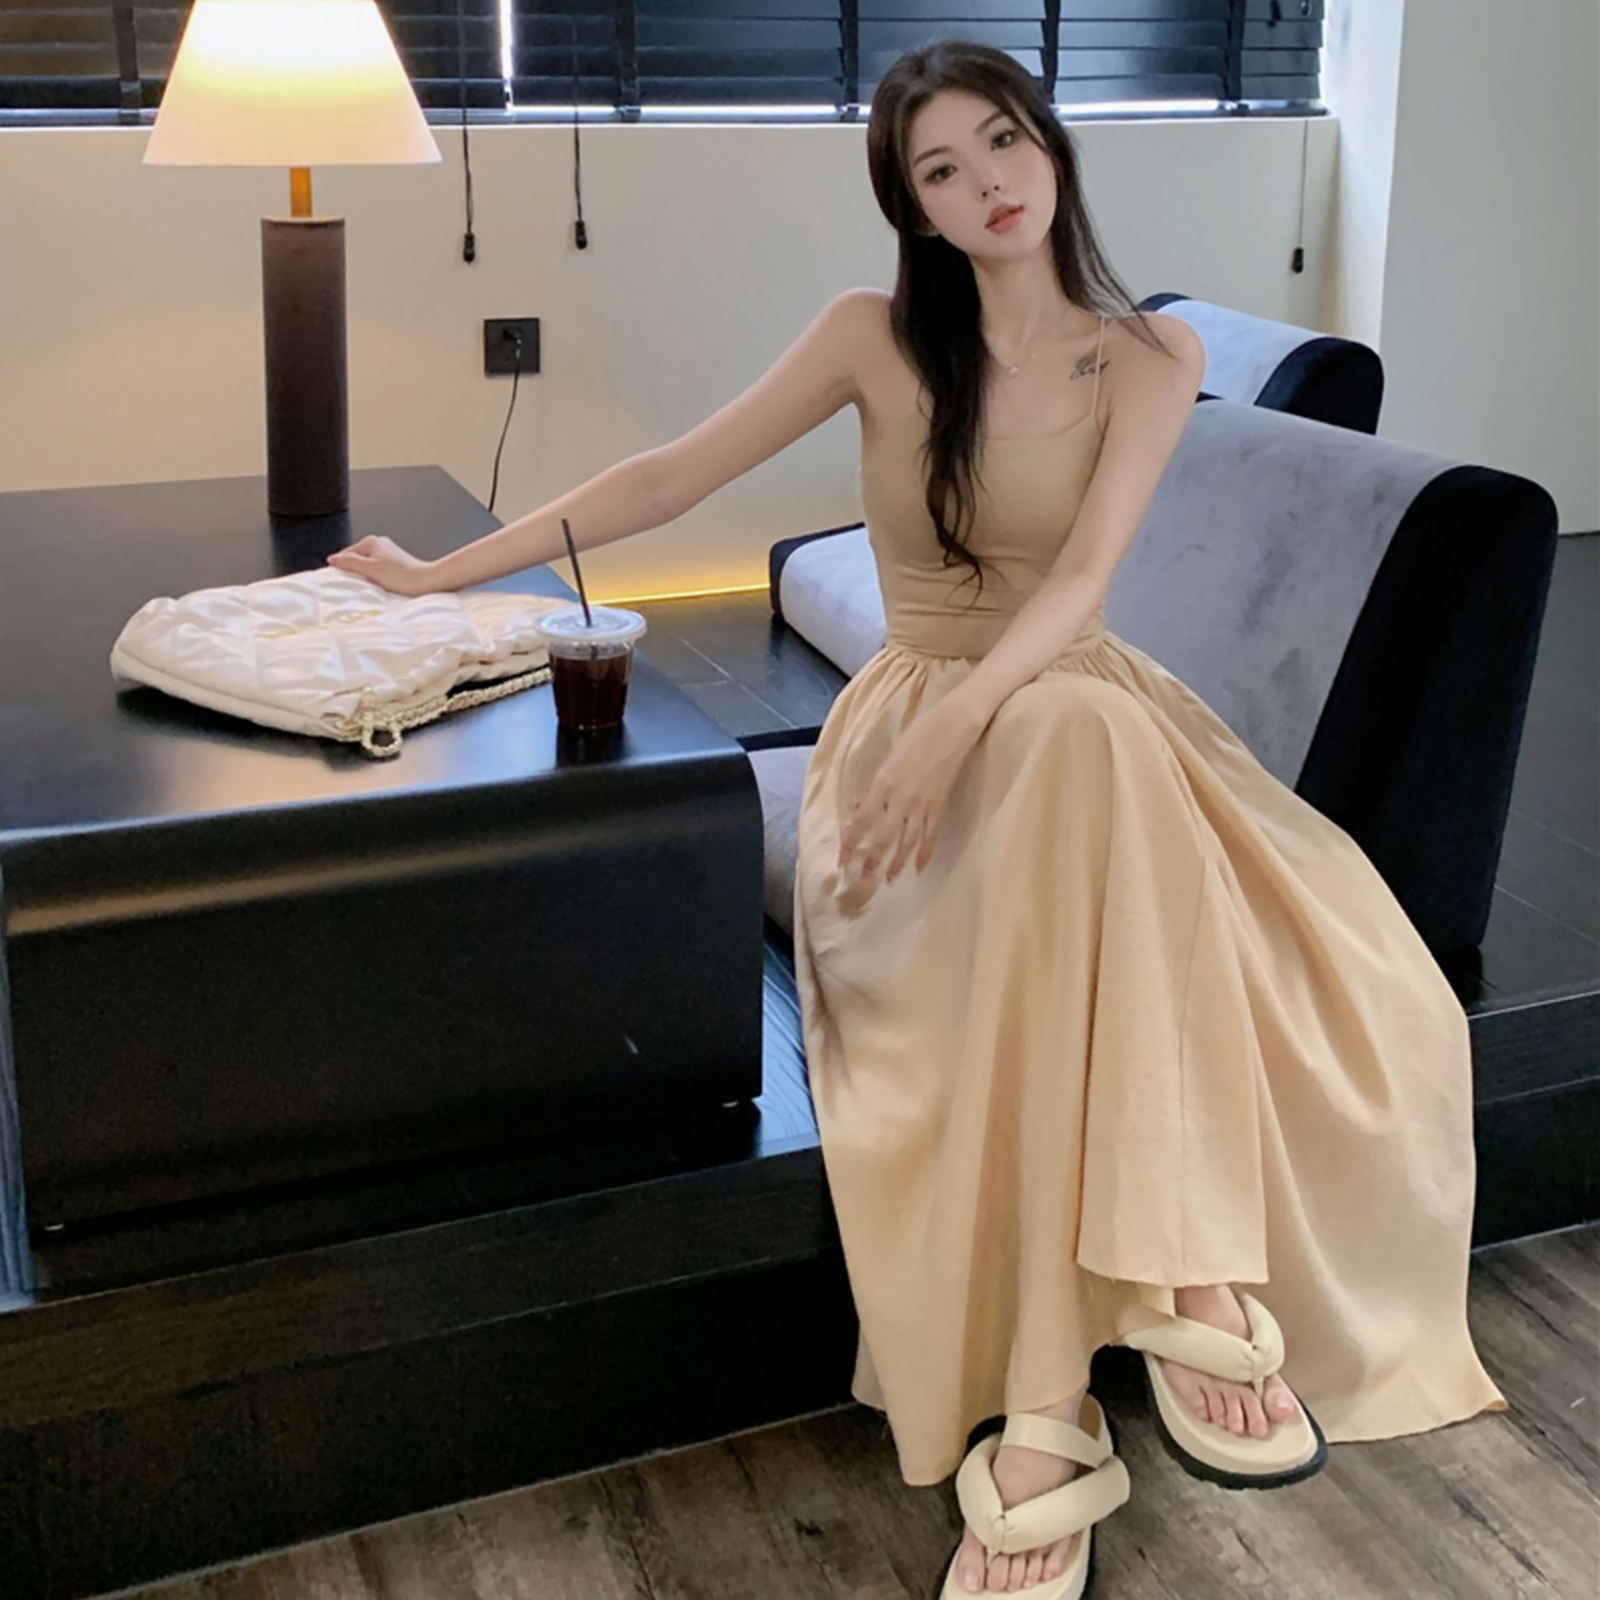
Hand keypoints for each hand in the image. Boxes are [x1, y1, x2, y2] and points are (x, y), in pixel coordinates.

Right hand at [325, 534, 440, 596]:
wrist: (427, 582)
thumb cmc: (401, 576)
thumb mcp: (370, 569)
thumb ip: (349, 562)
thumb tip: (332, 559)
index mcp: (370, 542)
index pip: (345, 555)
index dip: (341, 569)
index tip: (340, 583)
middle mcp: (379, 543)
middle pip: (356, 560)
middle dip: (354, 573)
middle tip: (356, 586)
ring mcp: (387, 553)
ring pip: (366, 566)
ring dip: (365, 577)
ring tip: (370, 587)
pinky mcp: (395, 563)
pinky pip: (377, 570)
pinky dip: (375, 578)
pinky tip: (379, 586)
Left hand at [838, 699, 983, 882]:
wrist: (953, 728)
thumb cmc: (917, 736)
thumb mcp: (888, 758)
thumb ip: (873, 786)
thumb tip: (858, 808)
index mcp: (883, 783)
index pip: (861, 820)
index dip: (850, 842)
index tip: (842, 858)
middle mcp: (900, 798)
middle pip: (882, 837)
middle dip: (871, 860)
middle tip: (862, 878)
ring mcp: (922, 804)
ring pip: (906, 842)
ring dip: (896, 862)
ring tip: (888, 879)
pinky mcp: (940, 806)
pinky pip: (930, 836)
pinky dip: (924, 853)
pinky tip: (919, 868)